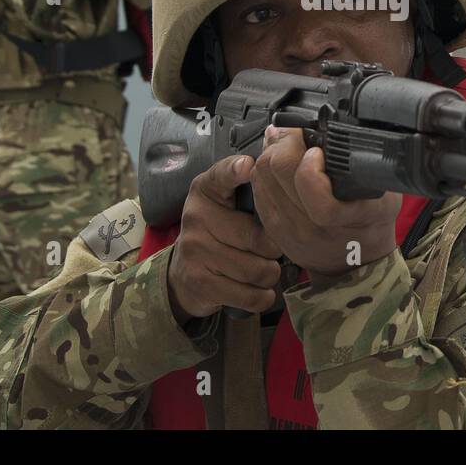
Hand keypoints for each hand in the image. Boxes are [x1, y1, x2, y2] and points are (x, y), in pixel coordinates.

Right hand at [167, 154, 283, 322]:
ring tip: (266, 270)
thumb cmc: (218, 233)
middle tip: (272, 251)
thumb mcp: (225, 203)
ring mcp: (196, 251)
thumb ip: (251, 188)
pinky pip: (249, 295)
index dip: (235, 171)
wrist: (183, 274)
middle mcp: (197, 217)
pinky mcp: (201, 283)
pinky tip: (260, 290)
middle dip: (275, 250)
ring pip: (258, 270)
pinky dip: (262, 297)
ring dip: (270, 275)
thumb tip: (282, 172)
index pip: (221, 176)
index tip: (249, 167)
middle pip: (258, 238)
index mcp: (206, 190)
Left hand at [250, 126, 399, 278]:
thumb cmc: (372, 225)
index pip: (311, 185)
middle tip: (299, 135)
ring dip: (272, 152)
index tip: (318, 148)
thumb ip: (365, 165)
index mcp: (348, 216)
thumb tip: (329, 129)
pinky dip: (264, 170)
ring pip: (262, 175)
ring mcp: (289, 229)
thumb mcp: (385, 193)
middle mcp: (313, 225)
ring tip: (288, 145)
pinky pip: (257, 189)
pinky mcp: (273, 230)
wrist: (356, 266)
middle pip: (278, 170)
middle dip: (286, 142)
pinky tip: (277, 163)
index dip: (309, 159)